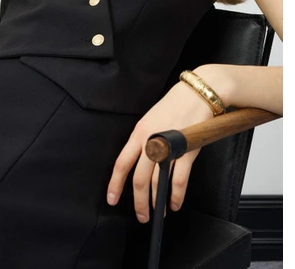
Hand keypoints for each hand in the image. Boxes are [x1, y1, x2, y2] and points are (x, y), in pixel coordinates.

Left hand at [106, 78, 214, 222]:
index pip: (122, 163)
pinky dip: (176, 195)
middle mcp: (151, 141)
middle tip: (141, 215)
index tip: (112, 198)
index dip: (115, 184)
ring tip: (158, 213)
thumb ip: (145, 139)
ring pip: (157, 182)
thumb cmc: (176, 104)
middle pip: (139, 179)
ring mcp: (169, 147)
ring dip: (157, 202)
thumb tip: (139, 160)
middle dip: (139, 201)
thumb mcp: (152, 118)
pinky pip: (179, 180)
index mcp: (139, 132)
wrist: (198, 93)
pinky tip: (174, 203)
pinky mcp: (186, 151)